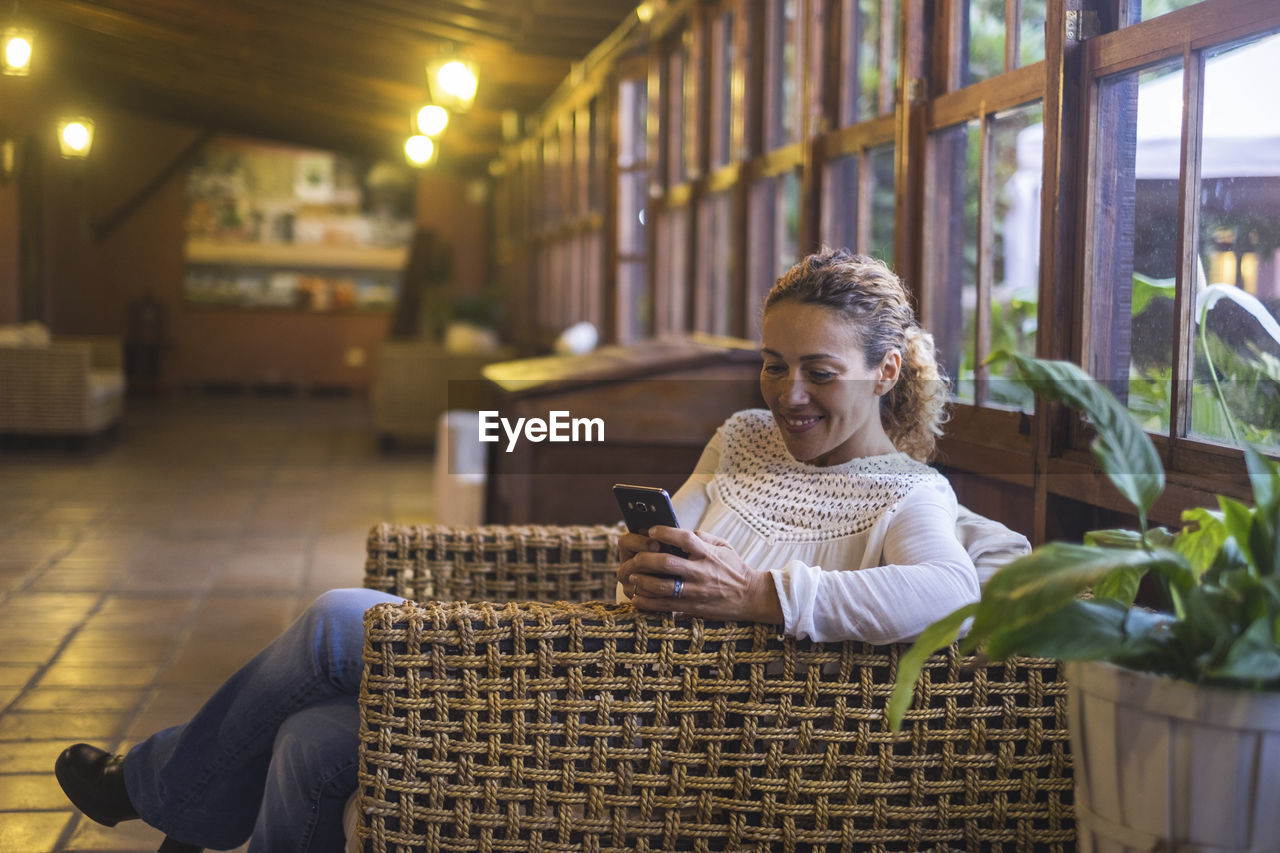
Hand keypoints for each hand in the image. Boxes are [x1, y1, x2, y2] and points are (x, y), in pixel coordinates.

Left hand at [617, 526, 782, 624]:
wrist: (752, 596)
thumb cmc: (733, 568)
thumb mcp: (723, 546)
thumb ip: (701, 537)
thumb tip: (675, 531)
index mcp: (708, 553)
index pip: (684, 539)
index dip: (664, 533)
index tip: (651, 530)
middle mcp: (701, 572)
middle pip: (666, 563)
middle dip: (644, 559)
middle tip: (633, 557)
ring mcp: (696, 592)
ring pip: (661, 587)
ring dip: (641, 581)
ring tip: (631, 577)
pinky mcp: (692, 608)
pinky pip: (664, 606)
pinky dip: (646, 602)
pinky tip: (637, 596)